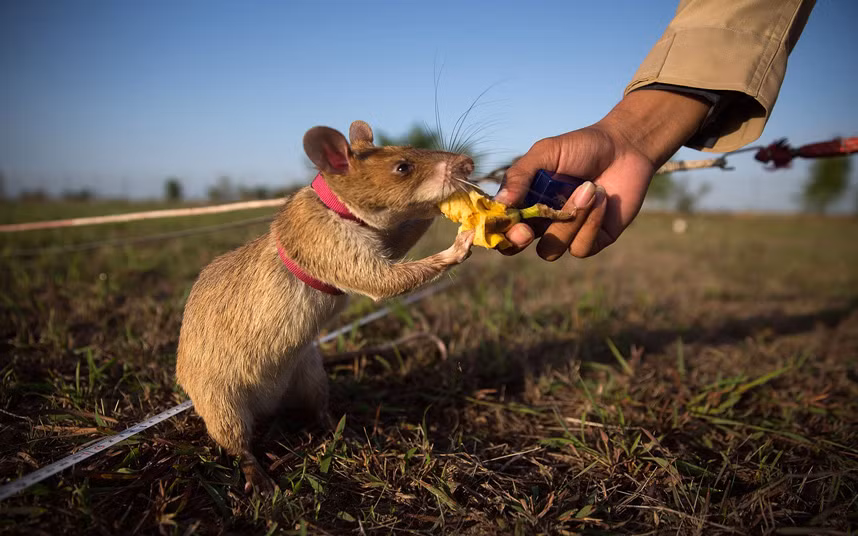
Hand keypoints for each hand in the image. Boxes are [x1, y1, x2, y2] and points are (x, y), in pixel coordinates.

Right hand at [494, 89, 710, 259]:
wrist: (625, 147)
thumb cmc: (582, 146)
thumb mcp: (545, 153)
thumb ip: (520, 175)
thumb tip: (501, 204)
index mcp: (524, 201)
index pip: (501, 225)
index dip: (500, 231)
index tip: (511, 222)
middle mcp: (541, 221)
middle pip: (516, 248)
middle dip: (518, 242)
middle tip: (527, 230)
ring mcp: (566, 233)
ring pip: (551, 249)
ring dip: (568, 222)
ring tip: (589, 188)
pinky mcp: (593, 240)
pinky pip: (581, 248)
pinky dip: (591, 222)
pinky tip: (603, 198)